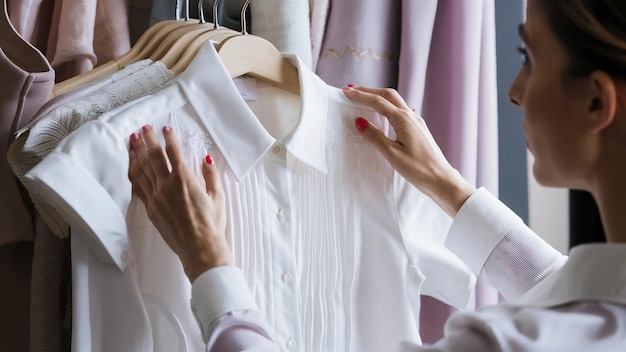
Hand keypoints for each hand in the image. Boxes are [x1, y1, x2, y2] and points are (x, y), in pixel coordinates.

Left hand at [128, 125, 232, 282]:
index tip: (165, 128)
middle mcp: (167, 185)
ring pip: (141, 169)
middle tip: (143, 128)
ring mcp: (156, 197)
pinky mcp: (151, 209)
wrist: (200, 248)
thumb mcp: (218, 196)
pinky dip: (134, 173)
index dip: (168, 137)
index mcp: (185, 179)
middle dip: (147, 139)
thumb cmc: (212, 224)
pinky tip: (132, 165)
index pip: (173, 152)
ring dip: (137, 153)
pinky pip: (138, 187)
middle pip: (153, 156)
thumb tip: (206, 159)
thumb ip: (211, 175)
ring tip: (133, 141)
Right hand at [342, 86, 475, 216]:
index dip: (361, 96)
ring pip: (395, 101)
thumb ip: (375, 136)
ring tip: (364, 97)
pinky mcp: (418, 128)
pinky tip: (383, 111)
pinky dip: (387, 106)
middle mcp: (411, 116)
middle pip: (387, 95)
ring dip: (378, 96)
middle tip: (352, 90)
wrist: (440, 178)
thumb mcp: (392, 153)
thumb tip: (360, 122)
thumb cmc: (418, 168)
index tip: (346, 92)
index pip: (378, 102)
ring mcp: (416, 121)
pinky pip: (400, 110)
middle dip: (369, 90)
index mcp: (403, 120)